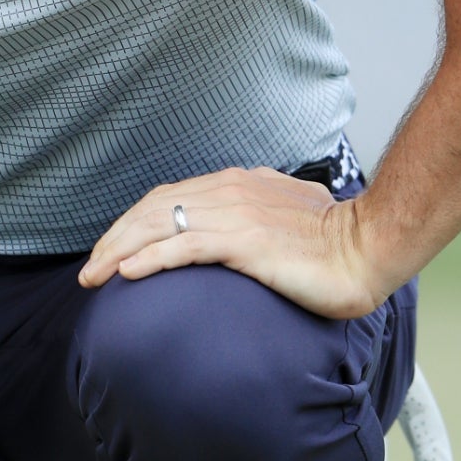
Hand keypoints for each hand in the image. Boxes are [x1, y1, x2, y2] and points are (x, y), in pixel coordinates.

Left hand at [77, 167, 385, 319]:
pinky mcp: (245, 241)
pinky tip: (127, 274)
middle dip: (115, 238)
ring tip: (95, 276)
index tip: (112, 250)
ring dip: (120, 251)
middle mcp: (231, 191)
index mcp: (239, 184)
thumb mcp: (286, 222)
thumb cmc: (335, 245)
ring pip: (160, 225)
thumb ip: (257, 220)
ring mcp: (237, 214)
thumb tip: (239, 240)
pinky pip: (185, 246)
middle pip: (153, 208)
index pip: (169, 198)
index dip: (133, 223)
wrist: (370, 247)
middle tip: (90, 270)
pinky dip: (151, 258)